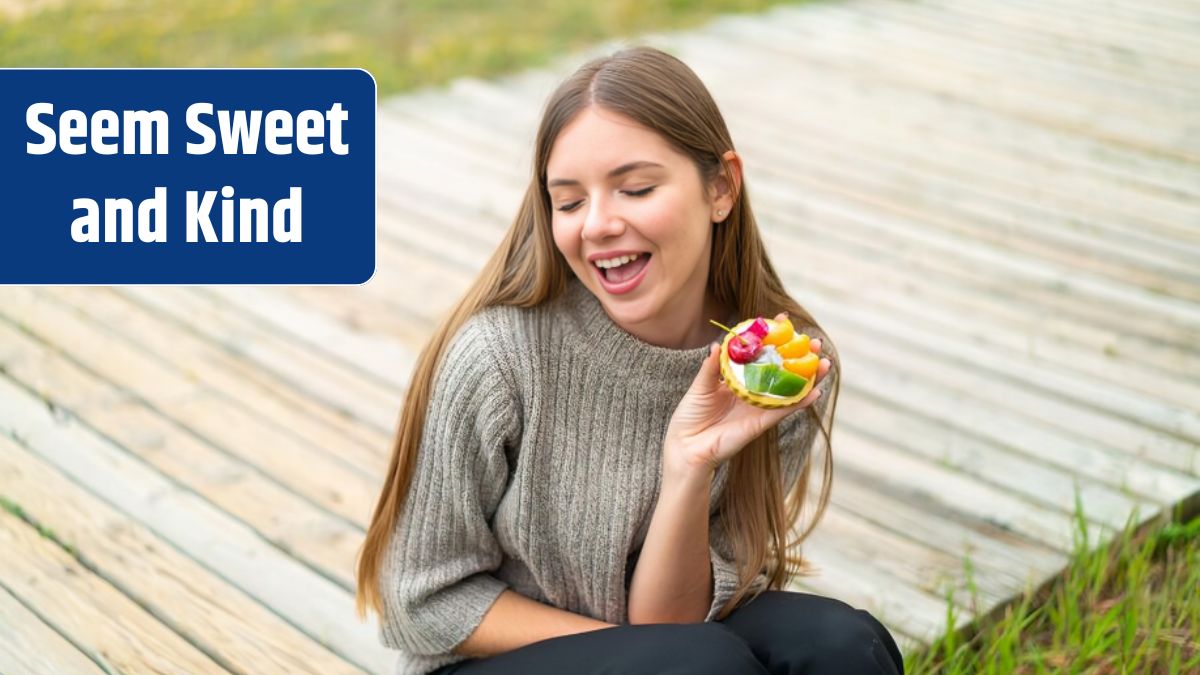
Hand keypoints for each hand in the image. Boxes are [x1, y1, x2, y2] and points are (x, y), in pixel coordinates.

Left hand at [663, 313, 830, 480]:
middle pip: (782, 372)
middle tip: (814, 342)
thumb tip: (717, 344)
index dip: (773, 339)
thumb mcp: (700, 385)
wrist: (686, 445)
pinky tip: (815, 392)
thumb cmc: (691, 415)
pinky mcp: (761, 424)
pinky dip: (800, 402)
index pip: (760, 355)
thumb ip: (711, 366)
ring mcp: (759, 407)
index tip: (784, 320)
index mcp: (739, 380)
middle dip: (800, 357)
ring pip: (790, 390)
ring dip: (809, 378)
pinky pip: (784, 411)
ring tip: (824, 363)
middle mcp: (753, 392)